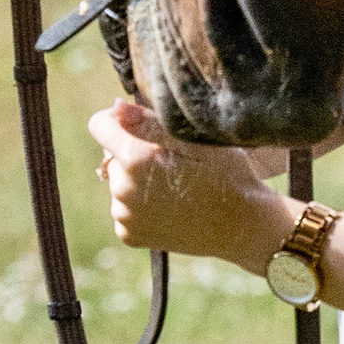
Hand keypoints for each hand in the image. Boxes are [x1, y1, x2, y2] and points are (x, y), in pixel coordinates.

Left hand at [88, 98, 289, 272]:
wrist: (244, 226)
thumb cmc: (226, 175)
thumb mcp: (195, 138)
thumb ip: (149, 120)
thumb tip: (115, 107)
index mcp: (136, 158)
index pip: (99, 125)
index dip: (117, 120)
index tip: (139, 125)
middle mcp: (122, 189)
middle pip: (111, 156)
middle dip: (134, 154)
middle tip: (174, 165)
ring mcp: (125, 216)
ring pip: (119, 183)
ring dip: (137, 181)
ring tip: (176, 189)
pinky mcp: (130, 236)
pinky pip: (124, 209)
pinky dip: (141, 207)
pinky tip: (170, 208)